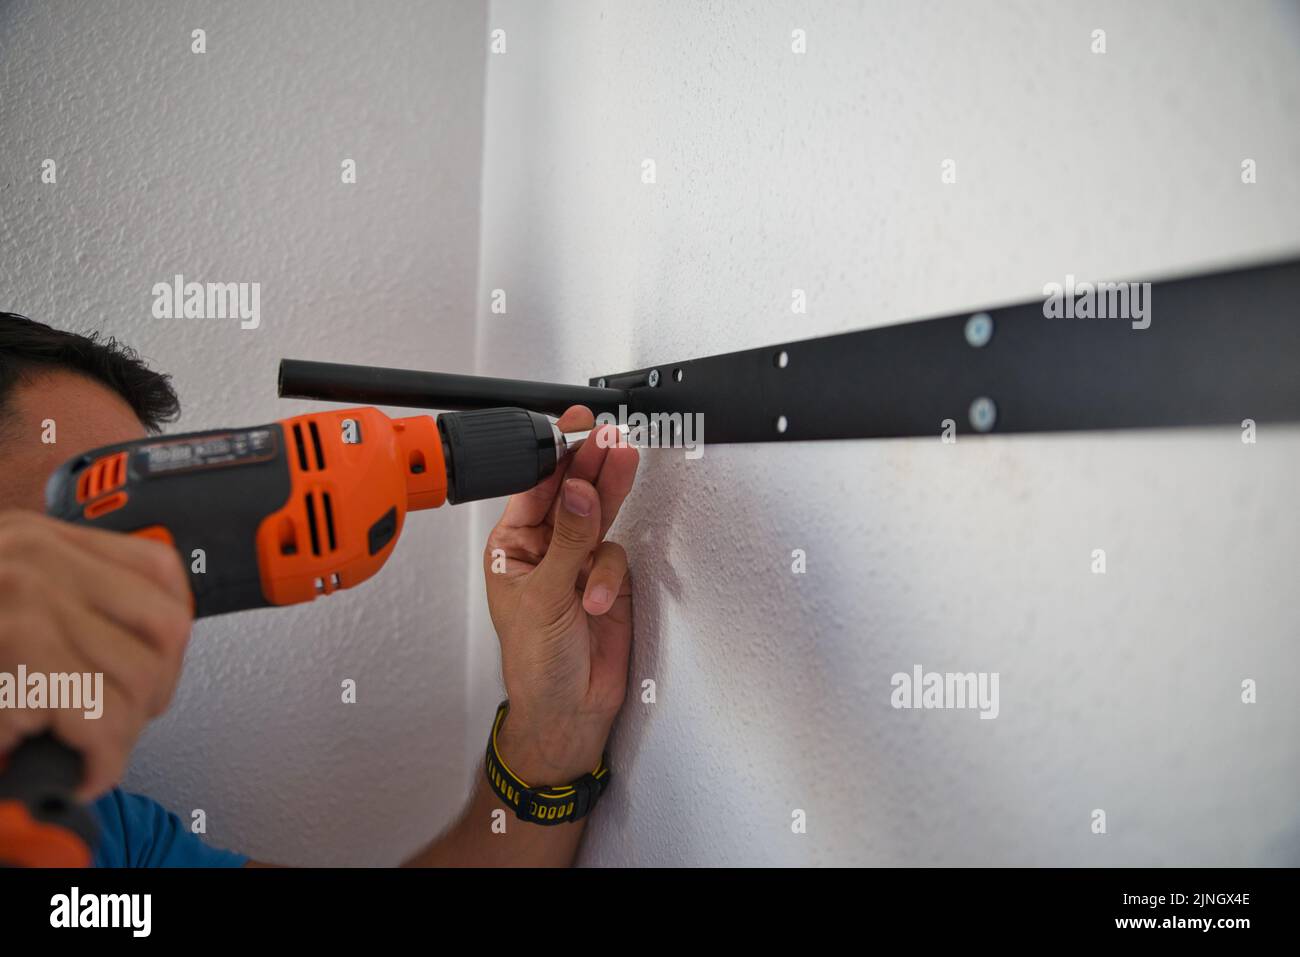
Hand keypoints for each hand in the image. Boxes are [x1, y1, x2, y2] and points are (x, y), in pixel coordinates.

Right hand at [0, 511, 192, 799]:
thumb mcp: (1, 593)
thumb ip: (60, 599)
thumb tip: (141, 643)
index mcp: (36, 538)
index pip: (158, 570)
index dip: (170, 632)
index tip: (158, 669)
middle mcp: (36, 559)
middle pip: (163, 627)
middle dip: (156, 687)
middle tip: (124, 721)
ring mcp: (26, 604)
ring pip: (137, 679)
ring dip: (123, 732)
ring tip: (90, 749)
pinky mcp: (19, 656)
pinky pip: (103, 719)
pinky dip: (103, 760)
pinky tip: (80, 769)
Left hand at [483, 406, 638, 783]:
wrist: (569, 712)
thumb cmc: (535, 666)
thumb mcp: (545, 598)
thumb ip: (569, 541)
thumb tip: (579, 492)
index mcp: (512, 546)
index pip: (536, 489)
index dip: (556, 457)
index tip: (575, 430)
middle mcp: (546, 549)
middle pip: (573, 494)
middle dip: (590, 465)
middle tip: (608, 436)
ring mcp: (578, 562)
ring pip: (598, 514)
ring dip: (610, 492)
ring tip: (624, 457)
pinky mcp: (608, 580)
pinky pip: (616, 554)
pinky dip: (608, 575)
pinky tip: (597, 598)